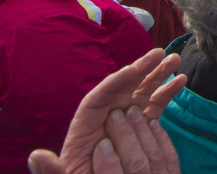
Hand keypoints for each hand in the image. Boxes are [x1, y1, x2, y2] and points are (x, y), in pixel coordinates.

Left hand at [27, 48, 186, 173]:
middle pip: (122, 87)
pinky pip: (154, 106)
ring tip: (174, 60)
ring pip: (141, 91)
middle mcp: (106, 117)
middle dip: (141, 69)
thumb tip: (36, 156)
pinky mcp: (141, 126)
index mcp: (85, 126)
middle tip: (159, 54)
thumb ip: (52, 169)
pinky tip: (180, 81)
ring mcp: (125, 119)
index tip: (132, 69)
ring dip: (158, 74)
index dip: (115, 82)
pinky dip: (167, 93)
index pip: (98, 98)